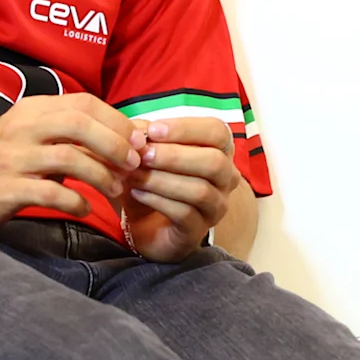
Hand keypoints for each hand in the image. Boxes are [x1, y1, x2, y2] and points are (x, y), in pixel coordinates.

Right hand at [0, 94, 141, 229]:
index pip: (83, 103)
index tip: (139, 141)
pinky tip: (84, 209)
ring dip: (100, 176)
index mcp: (32, 110)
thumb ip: (77, 134)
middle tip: (133, 164)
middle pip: (77, 124)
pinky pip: (50, 194)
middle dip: (114, 143)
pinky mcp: (5, 189)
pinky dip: (76, 202)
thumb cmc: (7, 161)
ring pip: (68, 158)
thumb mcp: (37, 137)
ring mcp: (11, 158)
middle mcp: (21, 128)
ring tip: (115, 190)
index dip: (117, 121)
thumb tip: (133, 134)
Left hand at [119, 112, 239, 262]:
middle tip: (143, 154)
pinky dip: (157, 200)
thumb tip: (137, 132)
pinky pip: (184, 213)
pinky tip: (136, 192)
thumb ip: (144, 138)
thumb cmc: (151, 180)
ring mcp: (215, 207)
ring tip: (134, 174)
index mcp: (218, 151)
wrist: (143, 224)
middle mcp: (225, 179)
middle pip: (214, 162)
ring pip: (200, 190)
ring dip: (162, 179)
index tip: (153, 130)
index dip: (186, 128)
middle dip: (174, 156)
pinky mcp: (198, 230)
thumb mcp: (145, 153)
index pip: (217, 131)